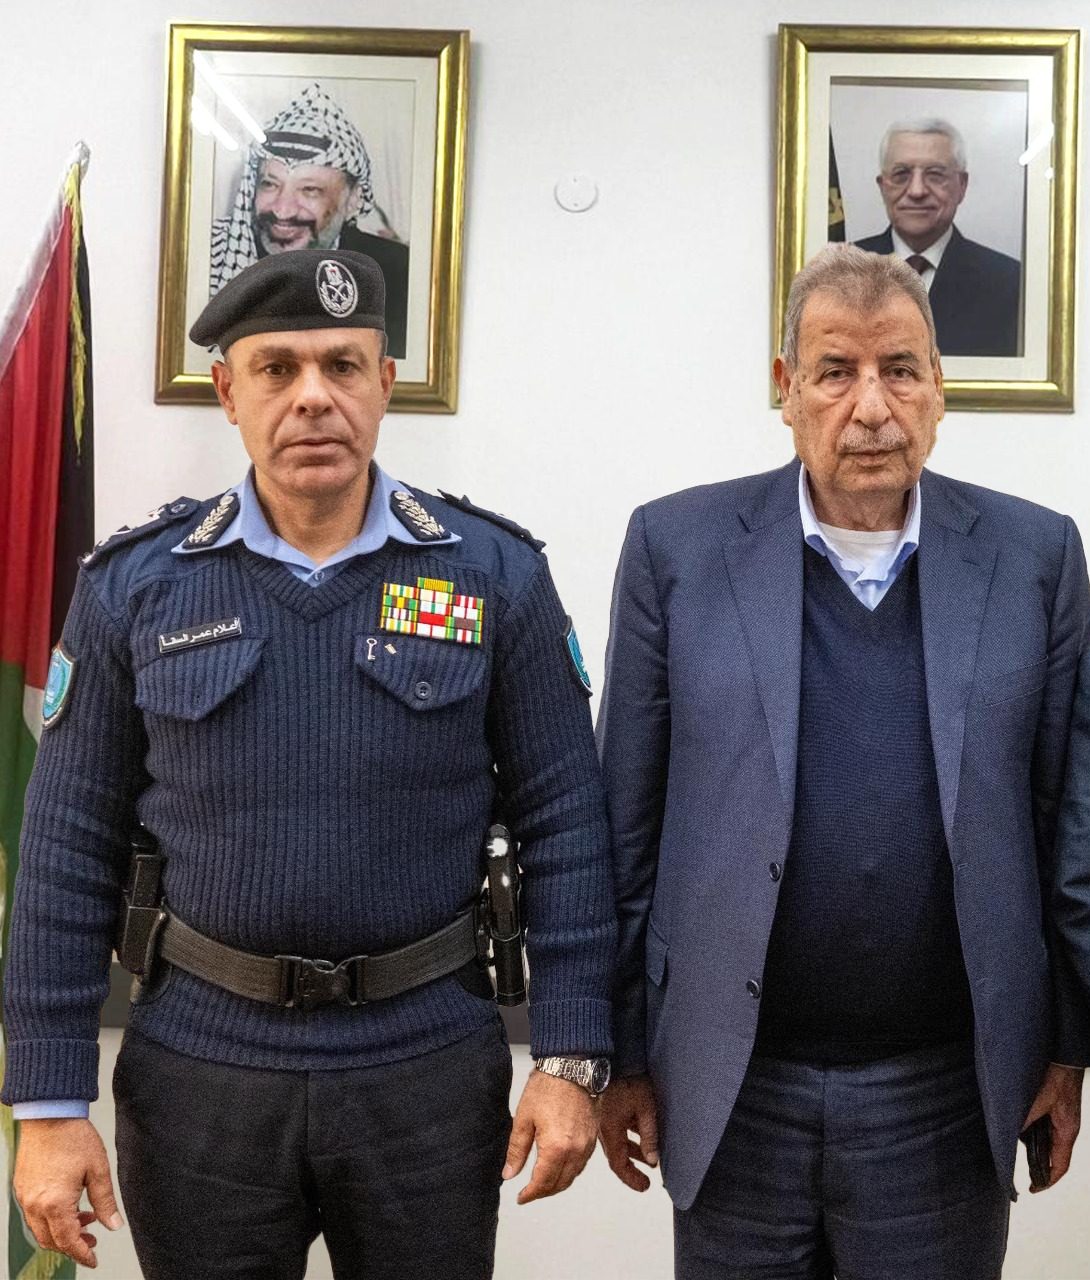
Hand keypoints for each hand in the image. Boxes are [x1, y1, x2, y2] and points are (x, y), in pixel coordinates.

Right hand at [13, 1118, 123, 1267]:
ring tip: (85, 1218)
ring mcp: (25, 1197)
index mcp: (55, 1203)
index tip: (93, 1259)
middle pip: (51, 1241)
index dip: (82, 1254)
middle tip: (92, 1239)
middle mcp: (35, 1205)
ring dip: (61, 1231)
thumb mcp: (98, 1169)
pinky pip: (34, 1215)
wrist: (50, 1114)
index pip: (68, 1241)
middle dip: (72, 1245)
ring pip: (40, 1230)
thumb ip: (105, 1201)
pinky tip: (69, 1205)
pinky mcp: (21, 1188)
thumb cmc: (74, 1137)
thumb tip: (114, 1224)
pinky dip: (51, 1218)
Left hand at [502, 1069, 598, 1203]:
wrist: (572, 1066)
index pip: (542, 1183)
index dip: (530, 1194)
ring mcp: (587, 1145)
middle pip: (559, 1184)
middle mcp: (575, 1151)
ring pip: (572, 1177)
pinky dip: (569, 1172)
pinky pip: (581, 1165)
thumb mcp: (523, 1118)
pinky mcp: (593, 1138)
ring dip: (557, 1184)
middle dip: (543, 1192)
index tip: (521, 1197)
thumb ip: (516, 1150)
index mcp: (556, 1148)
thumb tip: (509, 1173)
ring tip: (542, 1183)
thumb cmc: (548, 1087)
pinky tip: (559, 1167)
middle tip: (529, 1192)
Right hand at [598, 1074, 658, 1190]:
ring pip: (618, 1143)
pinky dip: (628, 1138)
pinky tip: (640, 1136)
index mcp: (611, 1131)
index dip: (631, 1178)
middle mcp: (603, 1128)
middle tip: (645, 1178)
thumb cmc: (628, 1079)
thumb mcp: (645, 1109)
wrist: (616, 1058)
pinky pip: (617, 1130)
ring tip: (648, 1158)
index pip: (619, 1164)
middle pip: (617, 1155)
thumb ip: (649, 1136)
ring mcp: (603, 1119)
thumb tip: (652, 1160)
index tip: (643, 1186)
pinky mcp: (606, 1110)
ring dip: (632, 1152)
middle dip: (632, 1168)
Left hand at [1022, 1063, 1083, 1190]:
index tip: (1034, 1189)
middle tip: (1024, 1174)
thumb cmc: (1057, 1076)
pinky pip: (1045, 1127)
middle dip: (1041, 1166)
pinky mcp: (1055, 1108)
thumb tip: (1011, 1133)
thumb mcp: (1038, 1100)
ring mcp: (1061, 1118)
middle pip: (1055, 1155)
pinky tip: (1020, 1128)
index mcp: (1067, 1131)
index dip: (1048, 1181)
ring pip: (1049, 1141)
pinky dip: (1034, 1132)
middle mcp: (1066, 1127)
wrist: (1062, 1056)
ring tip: (1018, 1152)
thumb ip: (1026, 1117)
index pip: (1060, 1165)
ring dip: (1036, 1147)